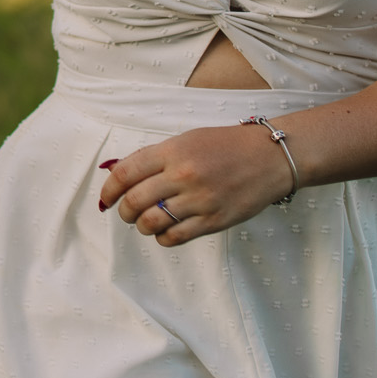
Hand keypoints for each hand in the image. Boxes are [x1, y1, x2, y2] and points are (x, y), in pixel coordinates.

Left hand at [98, 121, 297, 246]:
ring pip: (152, 223)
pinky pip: (175, 237)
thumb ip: (156, 157)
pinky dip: (163, 237)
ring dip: (142, 226)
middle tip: (126, 213)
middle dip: (124, 212)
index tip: (106, 199)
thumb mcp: (188, 140)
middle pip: (134, 202)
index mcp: (172, 151)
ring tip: (146, 222)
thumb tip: (122, 176)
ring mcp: (199, 200)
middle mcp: (183, 175)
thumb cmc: (227, 146)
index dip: (109, 190)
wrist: (270, 157)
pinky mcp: (214, 221)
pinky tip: (165, 231)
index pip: (125, 173)